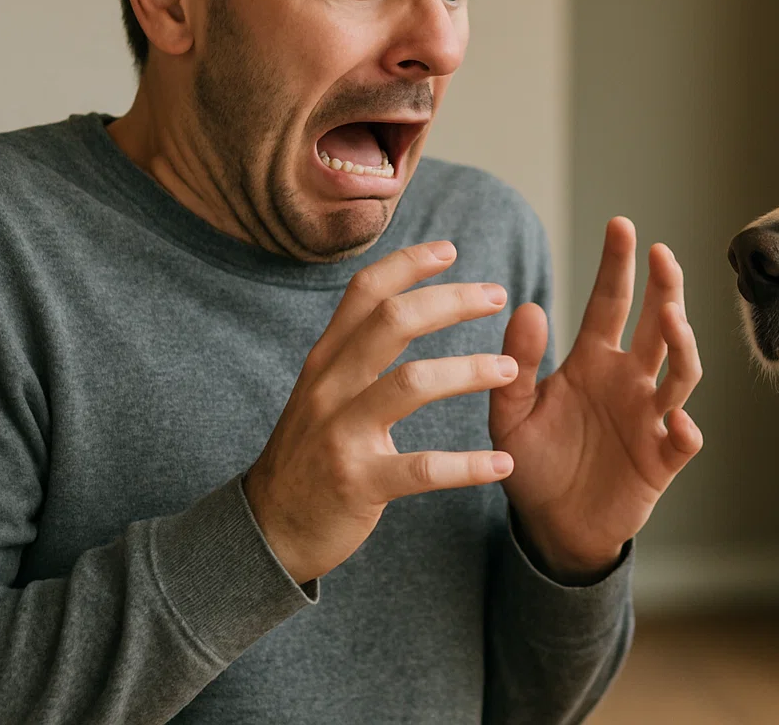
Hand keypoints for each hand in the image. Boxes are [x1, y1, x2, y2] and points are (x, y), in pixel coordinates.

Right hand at [244, 241, 516, 584]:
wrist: (268, 529)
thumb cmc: (310, 454)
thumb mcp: (321, 392)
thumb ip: (353, 351)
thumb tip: (396, 303)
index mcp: (326, 361)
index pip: (364, 293)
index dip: (407, 264)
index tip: (450, 249)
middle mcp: (330, 387)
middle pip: (393, 322)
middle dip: (450, 301)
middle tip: (497, 295)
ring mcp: (341, 434)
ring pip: (411, 383)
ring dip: (468, 372)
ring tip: (510, 371)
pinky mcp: (358, 483)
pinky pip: (422, 468)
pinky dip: (467, 466)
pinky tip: (503, 464)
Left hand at [491, 217, 703, 579]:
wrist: (552, 526)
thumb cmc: (534, 462)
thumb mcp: (511, 413)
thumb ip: (517, 364)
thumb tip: (527, 306)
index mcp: (593, 361)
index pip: (610, 302)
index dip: (618, 265)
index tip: (623, 224)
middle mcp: (629, 381)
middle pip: (656, 325)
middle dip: (664, 288)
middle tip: (662, 254)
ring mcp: (651, 418)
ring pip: (681, 372)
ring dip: (682, 345)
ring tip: (670, 319)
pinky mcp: (661, 460)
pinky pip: (684, 441)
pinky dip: (687, 430)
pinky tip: (679, 421)